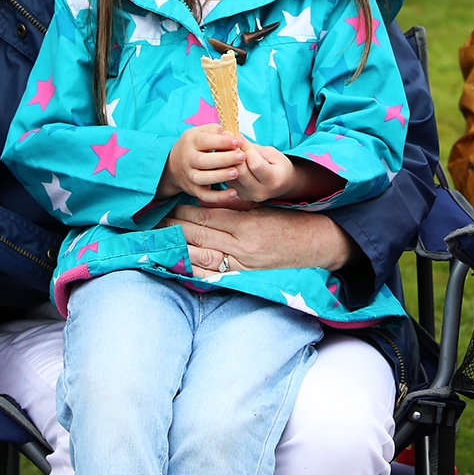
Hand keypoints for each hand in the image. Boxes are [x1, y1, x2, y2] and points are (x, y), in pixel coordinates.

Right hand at [157, 124, 245, 204]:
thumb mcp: (200, 132)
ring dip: (220, 176)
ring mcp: (189, 175)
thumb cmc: (194, 146)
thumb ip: (216, 131)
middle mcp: (187, 159)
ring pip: (203, 178)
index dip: (222, 141)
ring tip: (236, 173)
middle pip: (203, 161)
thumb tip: (231, 135)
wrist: (173, 165)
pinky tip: (233, 193)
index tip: (238, 141)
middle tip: (241, 156)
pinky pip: (205, 196)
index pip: (205, 141)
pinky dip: (218, 197)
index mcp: (190, 141)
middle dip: (224, 159)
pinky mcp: (193, 190)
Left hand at [158, 202, 358, 277]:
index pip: (208, 215)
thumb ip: (236, 205)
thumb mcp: (263, 206)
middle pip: (202, 235)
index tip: (169, 206)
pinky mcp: (248, 272)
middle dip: (177, 228)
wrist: (316, 241)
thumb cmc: (290, 218)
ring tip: (163, 241)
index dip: (185, 211)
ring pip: (205, 254)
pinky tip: (183, 263)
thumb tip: (206, 201)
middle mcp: (244, 244)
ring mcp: (245, 261)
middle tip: (157, 223)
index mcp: (247, 222)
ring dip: (182, 247)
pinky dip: (199, 268)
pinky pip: (218, 272)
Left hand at [230, 140, 296, 200]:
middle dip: (234, 154)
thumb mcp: (272, 153)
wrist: (282, 184)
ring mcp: (249, 196)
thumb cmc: (278, 166)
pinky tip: (226, 157)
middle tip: (228, 141)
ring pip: (231, 176)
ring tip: (225, 147)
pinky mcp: (240, 195)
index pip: (255, 164)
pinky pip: (229, 180)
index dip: (246, 150)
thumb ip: (254, 149)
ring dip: (227, 161)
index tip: (240, 138)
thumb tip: (236, 139)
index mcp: (273, 180)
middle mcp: (261, 192)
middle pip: (241, 172)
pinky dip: (226, 168)